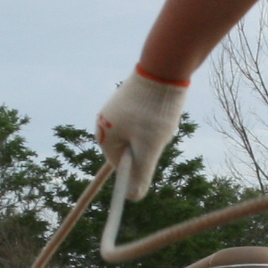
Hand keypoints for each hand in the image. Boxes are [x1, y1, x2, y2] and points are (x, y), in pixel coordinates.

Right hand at [96, 68, 188, 195]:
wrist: (163, 67)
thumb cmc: (153, 111)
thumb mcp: (149, 148)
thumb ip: (140, 175)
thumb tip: (132, 200)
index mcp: (103, 135)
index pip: (122, 164)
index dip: (141, 161)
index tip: (154, 149)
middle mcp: (105, 122)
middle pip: (133, 147)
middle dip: (150, 144)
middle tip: (160, 130)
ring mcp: (117, 108)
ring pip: (142, 132)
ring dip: (156, 130)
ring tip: (162, 116)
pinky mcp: (130, 97)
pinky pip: (146, 117)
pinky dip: (157, 117)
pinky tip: (163, 106)